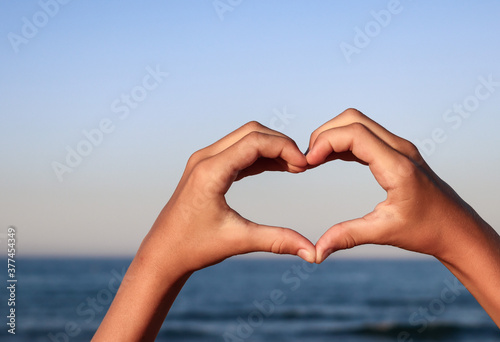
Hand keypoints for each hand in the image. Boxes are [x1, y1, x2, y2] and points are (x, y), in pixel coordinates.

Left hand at [143, 121, 315, 273]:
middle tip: (303, 166)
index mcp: (210, 171)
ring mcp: (204, 161)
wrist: (163, 253)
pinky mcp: (206, 168)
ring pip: (245, 138)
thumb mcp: (238, 241)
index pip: (255, 142)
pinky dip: (259, 156)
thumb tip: (312, 253)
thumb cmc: (194, 247)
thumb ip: (277, 241)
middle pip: (252, 132)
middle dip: (280, 144)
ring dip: (271, 148)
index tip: (305, 166)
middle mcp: (205, 159)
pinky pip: (238, 151)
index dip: (285, 148)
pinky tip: (278, 168)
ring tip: (295, 167)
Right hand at [306, 108, 499, 325]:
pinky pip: (366, 135)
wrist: (457, 229)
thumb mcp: (384, 233)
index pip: (355, 134)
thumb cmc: (427, 231)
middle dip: (325, 134)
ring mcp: (400, 148)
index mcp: (397, 167)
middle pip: (353, 120)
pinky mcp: (398, 152)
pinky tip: (330, 159)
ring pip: (359, 123)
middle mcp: (400, 149)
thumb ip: (348, 236)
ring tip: (315, 159)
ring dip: (333, 135)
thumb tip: (316, 252)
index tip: (308, 163)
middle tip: (308, 160)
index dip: (326, 142)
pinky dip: (344, 142)